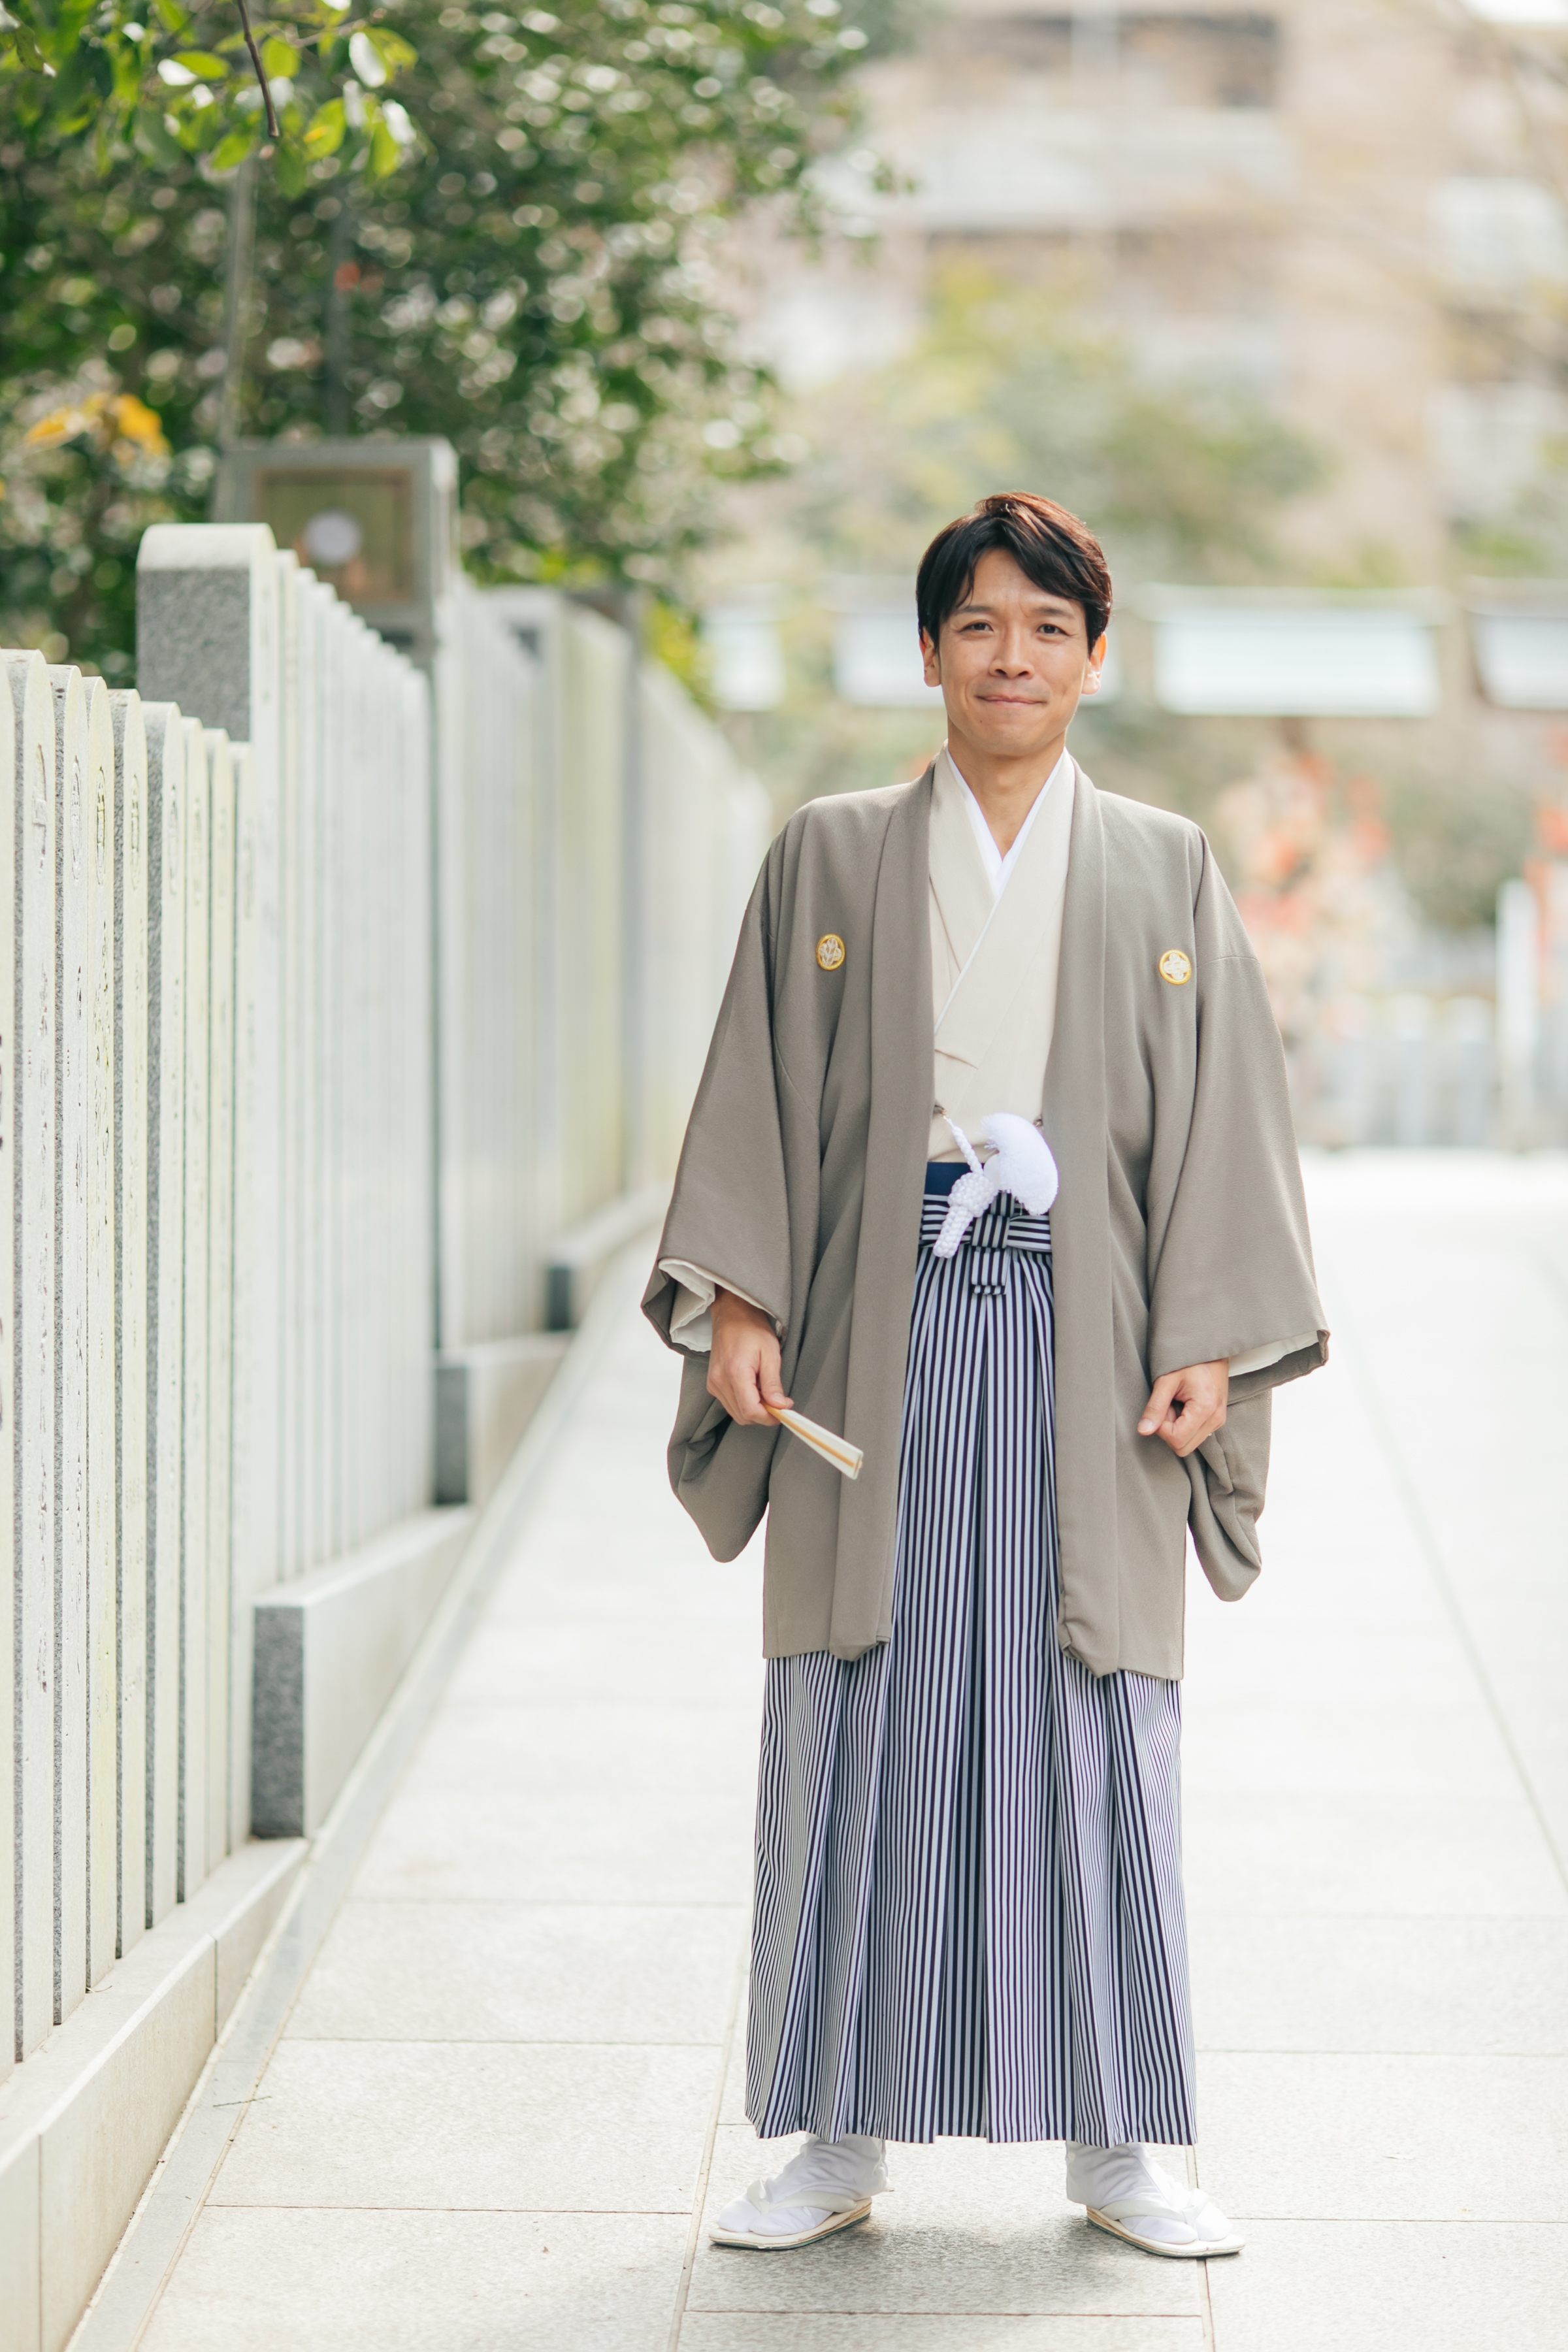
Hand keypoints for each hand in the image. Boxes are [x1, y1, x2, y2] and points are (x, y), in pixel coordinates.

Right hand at [707, 1288, 791, 1427]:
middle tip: (778, 1401)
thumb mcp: (770, 1353)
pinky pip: (729, 1404)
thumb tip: (779, 1406)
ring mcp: (714, 1383)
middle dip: (763, 1415)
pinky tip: (753, 1388)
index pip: (751, 1410)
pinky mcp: (712, 1384)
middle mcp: (720, 1381)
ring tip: (765, 1391)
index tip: (784, 1409)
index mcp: (735, 1372)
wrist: (732, 1315)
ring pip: (736, 1413)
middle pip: (743, 1416)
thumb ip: (773, 1383)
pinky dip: (744, 1403)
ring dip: (754, 1409)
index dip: (770, 1417)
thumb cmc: (752, 1329)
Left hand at [1138, 1360, 1228, 1458]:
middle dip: (1169, 1430)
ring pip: (1189, 1443)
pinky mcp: (1216, 1419)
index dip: (1161, 1428)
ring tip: (1176, 1403)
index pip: (1177, 1440)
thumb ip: (1155, 1406)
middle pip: (1183, 1447)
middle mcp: (1216, 1418)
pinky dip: (1185, 1425)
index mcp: (1206, 1408)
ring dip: (1176, 1428)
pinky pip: (1195, 1435)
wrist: (1210, 1347)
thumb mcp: (1166, 1379)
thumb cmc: (1189, 1359)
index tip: (1161, 1408)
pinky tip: (1183, 1406)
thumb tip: (1144, 1430)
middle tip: (1168, 1406)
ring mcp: (1218, 1420)